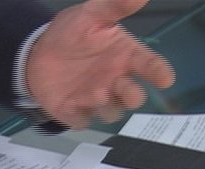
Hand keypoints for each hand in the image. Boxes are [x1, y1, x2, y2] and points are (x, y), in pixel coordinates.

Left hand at [26, 0, 174, 128]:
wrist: (39, 53)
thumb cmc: (72, 34)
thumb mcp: (91, 14)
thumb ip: (114, 6)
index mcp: (125, 56)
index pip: (150, 65)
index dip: (159, 72)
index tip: (165, 79)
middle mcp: (115, 81)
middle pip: (133, 97)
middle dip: (133, 95)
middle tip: (123, 86)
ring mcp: (96, 99)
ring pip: (111, 112)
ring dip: (106, 106)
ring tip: (96, 94)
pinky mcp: (75, 112)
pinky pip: (82, 120)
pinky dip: (79, 116)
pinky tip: (71, 106)